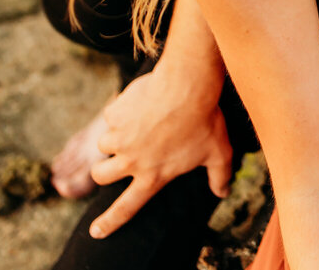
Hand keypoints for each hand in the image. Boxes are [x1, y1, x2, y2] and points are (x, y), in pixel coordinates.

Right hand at [87, 66, 232, 237]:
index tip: (95, 232)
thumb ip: (219, 177)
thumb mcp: (219, 153)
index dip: (110, 222)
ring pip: (104, 144)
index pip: (127, 207)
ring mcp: (119, 137)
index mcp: (152, 175)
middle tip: (119, 159)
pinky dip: (123, 111)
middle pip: (100, 176)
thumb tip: (223, 193)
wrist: (188, 85)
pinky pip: (112, 116)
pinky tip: (142, 103)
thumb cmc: (205, 120)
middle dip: (104, 171)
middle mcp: (130, 160)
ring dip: (116, 137)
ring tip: (140, 124)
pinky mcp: (114, 114)